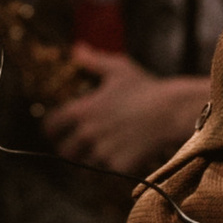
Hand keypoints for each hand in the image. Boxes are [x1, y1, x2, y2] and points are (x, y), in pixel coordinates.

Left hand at [43, 48, 209, 179]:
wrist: (172, 112)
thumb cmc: (145, 88)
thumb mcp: (118, 69)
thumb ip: (92, 61)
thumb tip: (75, 49)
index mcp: (82, 111)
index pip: (50, 127)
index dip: (52, 129)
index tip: (58, 131)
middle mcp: (88, 134)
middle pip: (64, 151)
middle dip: (69, 149)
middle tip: (79, 146)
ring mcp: (103, 152)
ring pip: (85, 165)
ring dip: (90, 160)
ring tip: (102, 151)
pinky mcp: (118, 166)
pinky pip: (107, 173)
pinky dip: (111, 167)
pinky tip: (122, 155)